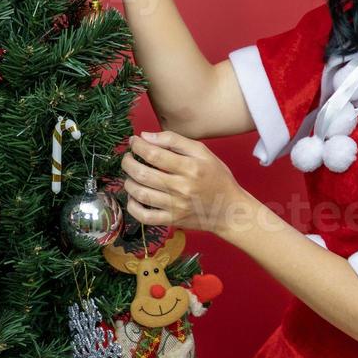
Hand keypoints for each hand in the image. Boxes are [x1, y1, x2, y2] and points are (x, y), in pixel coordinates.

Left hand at [120, 130, 248, 235]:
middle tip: (128, 157)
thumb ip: (174, 141)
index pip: (154, 154)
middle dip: (128, 162)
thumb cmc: (216, 177)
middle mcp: (181, 187)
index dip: (138, 146)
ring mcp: (175, 206)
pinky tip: (134, 196)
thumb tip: (146, 136)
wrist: (229, 209)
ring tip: (131, 174)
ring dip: (128, 181)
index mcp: (190, 167)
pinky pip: (144, 216)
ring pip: (140, 194)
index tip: (133, 142)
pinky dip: (132, 206)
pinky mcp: (172, 220)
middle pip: (143, 173)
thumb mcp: (202, 152)